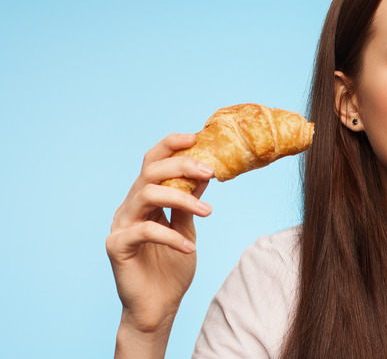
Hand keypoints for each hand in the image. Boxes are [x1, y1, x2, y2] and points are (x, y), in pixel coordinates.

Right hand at [106, 133, 213, 355]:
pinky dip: (171, 236)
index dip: (172, 145)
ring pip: (147, 195)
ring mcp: (120, 226)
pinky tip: (189, 248)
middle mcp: (129, 207)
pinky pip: (145, 231)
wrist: (159, 307)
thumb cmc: (171, 269)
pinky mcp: (117, 246)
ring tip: (208, 213)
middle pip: (150, 172)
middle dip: (181, 166)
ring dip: (182, 199)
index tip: (197, 138)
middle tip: (210, 172)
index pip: (152, 161)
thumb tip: (206, 173)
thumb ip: (190, 202)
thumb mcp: (187, 228)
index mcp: (144, 199)